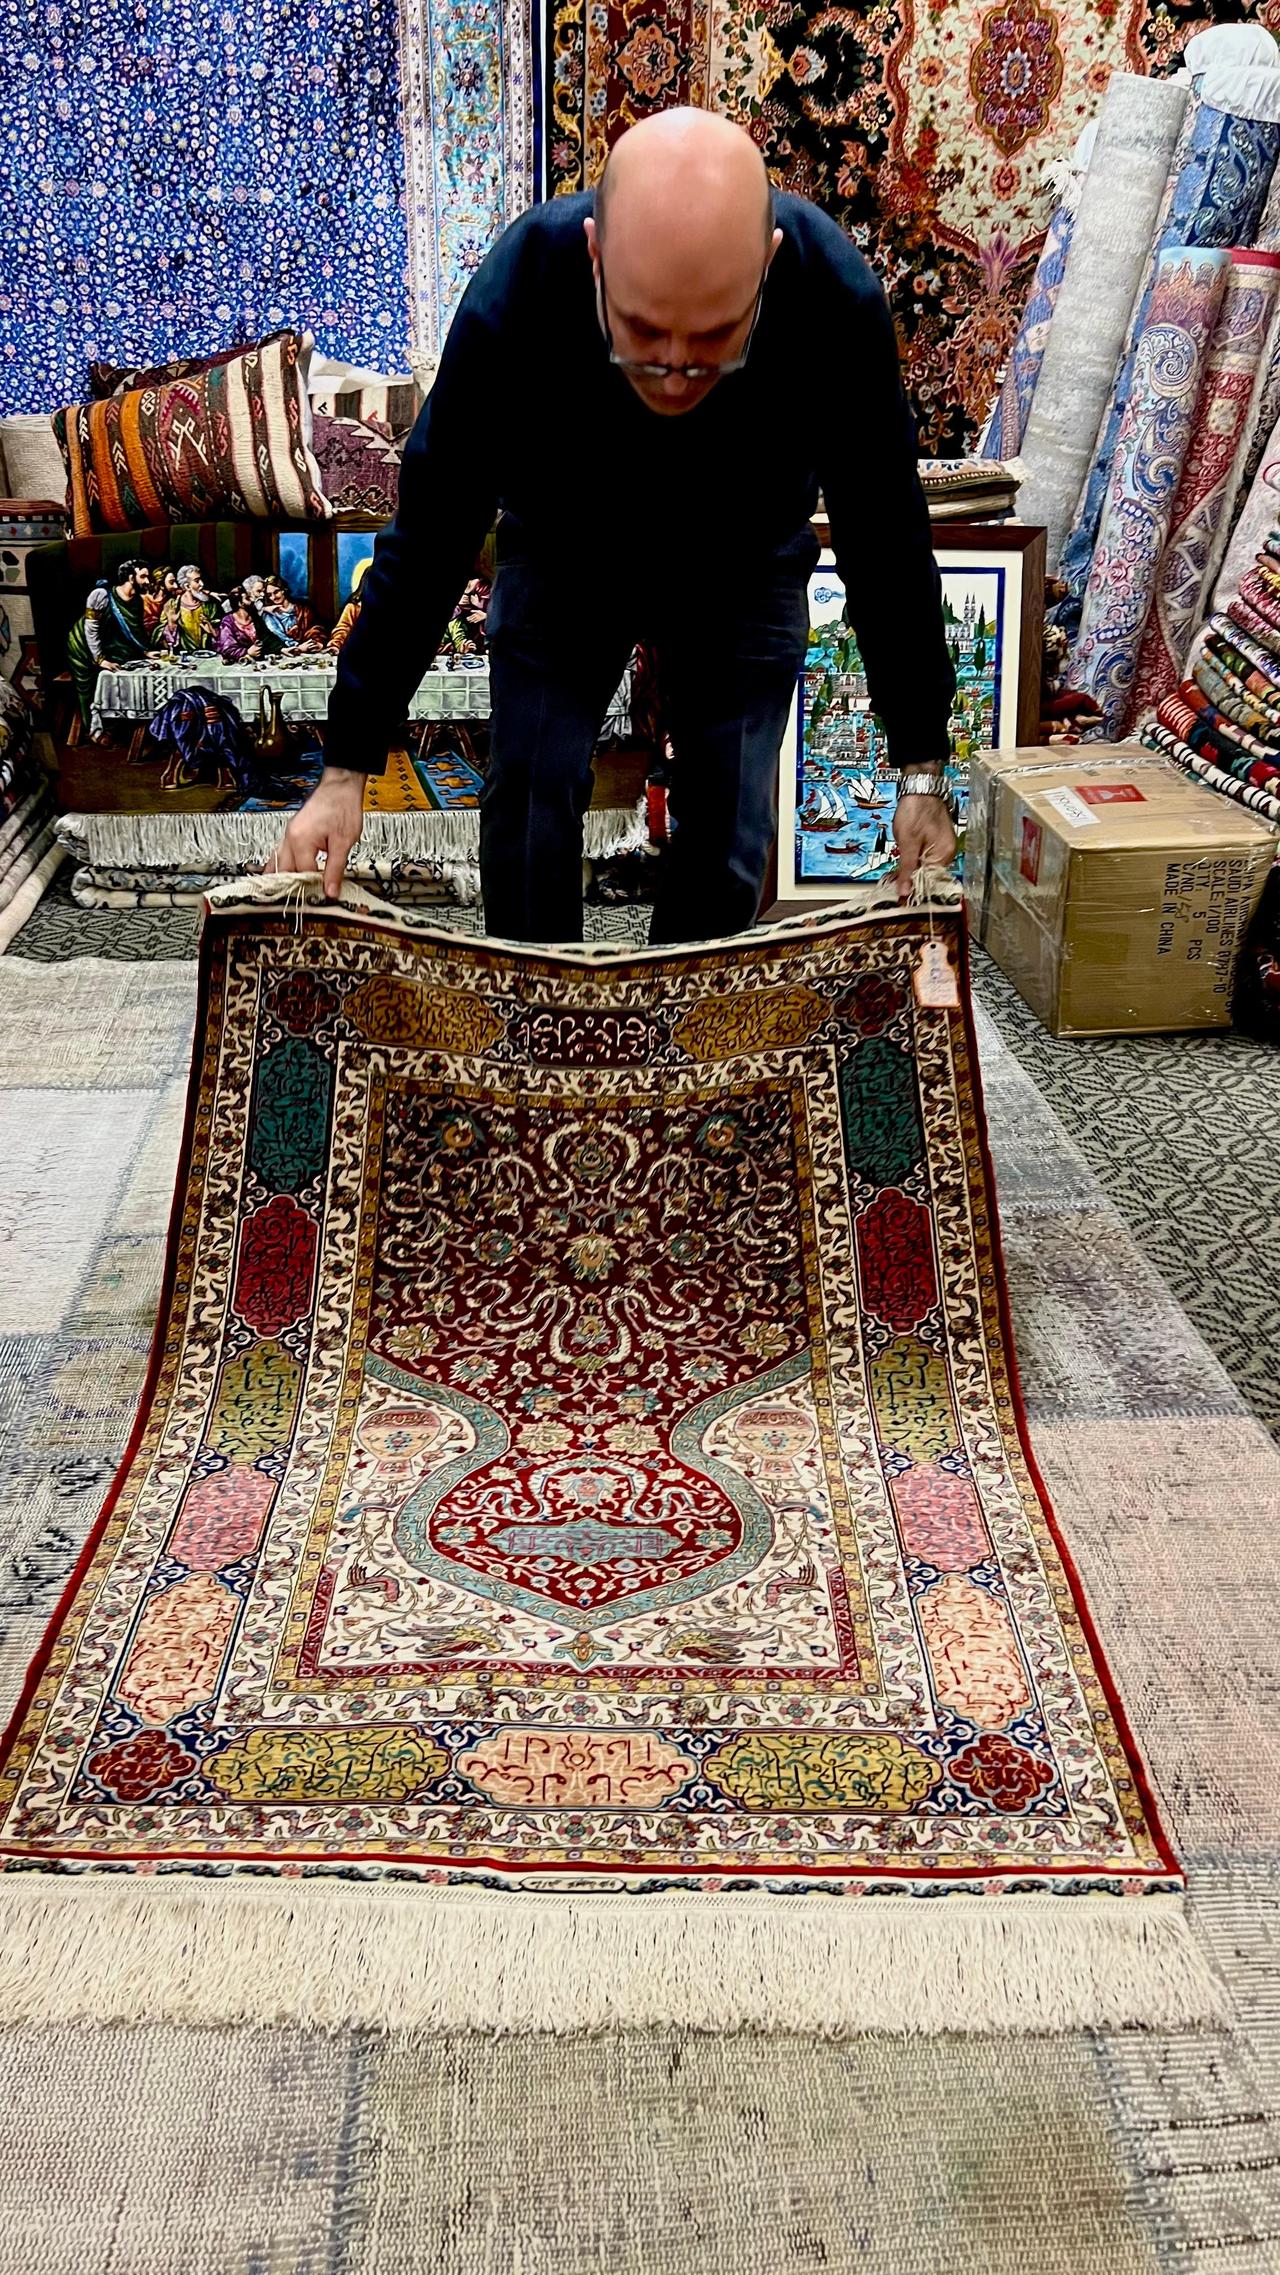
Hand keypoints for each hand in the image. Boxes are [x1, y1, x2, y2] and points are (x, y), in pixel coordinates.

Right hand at [270, 766, 364, 899]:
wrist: (340, 786)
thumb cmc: (342, 808)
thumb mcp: (343, 842)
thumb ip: (335, 869)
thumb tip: (330, 892)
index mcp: (300, 840)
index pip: (303, 874)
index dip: (312, 888)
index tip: (321, 899)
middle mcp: (289, 838)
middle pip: (284, 871)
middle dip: (291, 887)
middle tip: (297, 904)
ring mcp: (288, 834)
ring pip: (278, 863)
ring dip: (281, 878)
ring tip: (282, 896)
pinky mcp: (293, 832)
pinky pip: (281, 853)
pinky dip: (281, 866)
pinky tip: (281, 876)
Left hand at [894, 782, 956, 901]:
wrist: (919, 786)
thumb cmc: (915, 809)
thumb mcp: (907, 843)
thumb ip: (906, 868)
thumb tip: (905, 891)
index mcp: (943, 854)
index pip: (930, 881)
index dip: (914, 887)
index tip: (899, 895)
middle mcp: (947, 852)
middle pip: (928, 875)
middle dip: (911, 878)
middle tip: (894, 882)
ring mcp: (942, 845)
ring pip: (925, 866)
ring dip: (912, 868)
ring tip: (897, 870)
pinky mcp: (936, 840)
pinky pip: (925, 856)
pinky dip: (914, 858)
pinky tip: (904, 857)